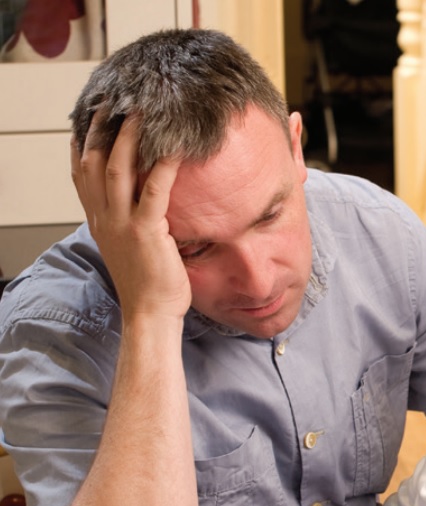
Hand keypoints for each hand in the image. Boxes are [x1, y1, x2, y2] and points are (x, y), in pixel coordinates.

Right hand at [70, 113, 190, 323]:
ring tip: (140, 113)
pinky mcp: (146, 231)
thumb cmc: (149, 284)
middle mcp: (104, 218)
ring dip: (128, 138)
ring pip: (118, 170)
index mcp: (99, 221)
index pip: (82, 175)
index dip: (83, 144)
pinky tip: (173, 149)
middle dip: (101, 130)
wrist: (150, 313)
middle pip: (95, 163)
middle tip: (112, 102)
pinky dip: (162, 167)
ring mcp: (122, 224)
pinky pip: (154, 191)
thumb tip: (142, 204)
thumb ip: (129, 222)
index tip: (87, 119)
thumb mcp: (130, 246)